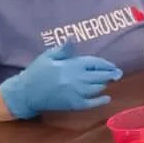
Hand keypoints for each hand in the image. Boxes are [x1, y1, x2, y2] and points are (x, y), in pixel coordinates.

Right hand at [0, 45, 121, 118]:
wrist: (26, 93)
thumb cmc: (37, 72)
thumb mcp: (48, 56)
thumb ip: (64, 49)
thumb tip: (73, 37)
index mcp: (72, 65)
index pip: (95, 63)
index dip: (106, 64)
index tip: (112, 65)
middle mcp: (77, 78)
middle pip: (100, 76)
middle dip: (111, 74)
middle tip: (118, 74)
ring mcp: (76, 93)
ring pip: (97, 88)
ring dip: (104, 84)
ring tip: (109, 81)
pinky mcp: (74, 105)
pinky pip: (91, 104)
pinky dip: (101, 101)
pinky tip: (107, 98)